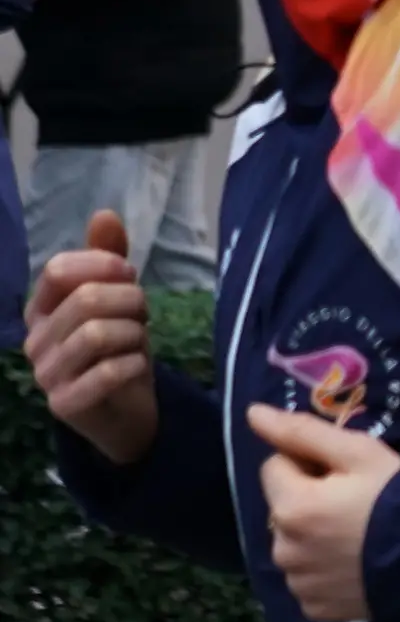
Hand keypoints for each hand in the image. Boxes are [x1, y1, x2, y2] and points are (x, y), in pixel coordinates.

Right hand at [26, 211, 155, 465]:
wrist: (127, 409)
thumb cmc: (119, 347)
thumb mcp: (118, 298)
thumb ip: (109, 258)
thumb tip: (105, 213)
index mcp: (41, 308)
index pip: (60, 270)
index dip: (104, 265)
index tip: (129, 275)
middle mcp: (35, 339)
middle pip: (86, 300)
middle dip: (131, 302)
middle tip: (143, 316)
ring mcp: (45, 374)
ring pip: (98, 334)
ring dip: (134, 334)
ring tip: (138, 342)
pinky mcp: (64, 404)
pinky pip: (106, 373)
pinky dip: (133, 364)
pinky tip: (136, 366)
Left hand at [248, 403, 399, 621]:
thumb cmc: (398, 498)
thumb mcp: (358, 453)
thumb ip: (302, 432)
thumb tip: (251, 413)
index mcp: (290, 506)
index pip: (275, 466)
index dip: (309, 463)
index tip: (344, 473)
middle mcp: (283, 549)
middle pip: (282, 508)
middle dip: (308, 501)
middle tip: (355, 504)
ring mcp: (297, 582)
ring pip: (293, 545)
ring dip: (313, 537)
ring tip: (357, 537)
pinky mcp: (313, 607)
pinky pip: (307, 579)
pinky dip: (323, 571)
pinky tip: (354, 565)